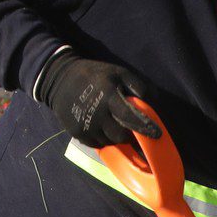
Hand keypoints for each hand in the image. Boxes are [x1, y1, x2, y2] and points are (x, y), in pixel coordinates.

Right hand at [37, 51, 161, 147]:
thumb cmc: (95, 75)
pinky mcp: (77, 134)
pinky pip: (97, 144)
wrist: (60, 78)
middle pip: (121, 136)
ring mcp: (85, 126)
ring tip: (113, 123)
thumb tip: (154, 104)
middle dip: (129, 134)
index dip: (145, 128)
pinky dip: (103, 138)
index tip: (157, 134)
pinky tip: (102, 126)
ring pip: (110, 142)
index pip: (130, 117)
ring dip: (116, 136)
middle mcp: (96, 114)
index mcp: (107, 96)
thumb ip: (139, 86)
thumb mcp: (118, 72)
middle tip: (130, 127)